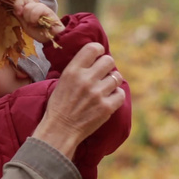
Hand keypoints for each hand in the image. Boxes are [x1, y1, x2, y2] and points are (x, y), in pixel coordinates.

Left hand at [13, 0, 64, 42]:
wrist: (52, 38)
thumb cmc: (39, 32)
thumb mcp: (25, 25)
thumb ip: (20, 17)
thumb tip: (14, 9)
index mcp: (29, 7)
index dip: (17, 3)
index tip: (18, 13)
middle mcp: (35, 4)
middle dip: (19, 7)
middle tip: (24, 18)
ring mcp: (41, 6)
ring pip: (28, 6)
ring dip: (28, 17)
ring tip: (34, 23)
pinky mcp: (48, 10)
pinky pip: (37, 9)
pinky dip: (34, 17)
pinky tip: (37, 23)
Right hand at [32, 42, 124, 158]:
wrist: (59, 130)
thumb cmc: (59, 106)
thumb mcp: (61, 82)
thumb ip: (77, 70)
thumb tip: (94, 59)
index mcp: (72, 71)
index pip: (93, 48)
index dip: (98, 51)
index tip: (98, 56)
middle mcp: (86, 79)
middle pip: (109, 60)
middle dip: (106, 66)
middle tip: (102, 75)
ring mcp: (98, 93)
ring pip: (117, 77)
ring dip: (111, 82)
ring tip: (104, 88)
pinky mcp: (106, 107)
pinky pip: (120, 94)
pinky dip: (116, 96)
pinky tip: (107, 99)